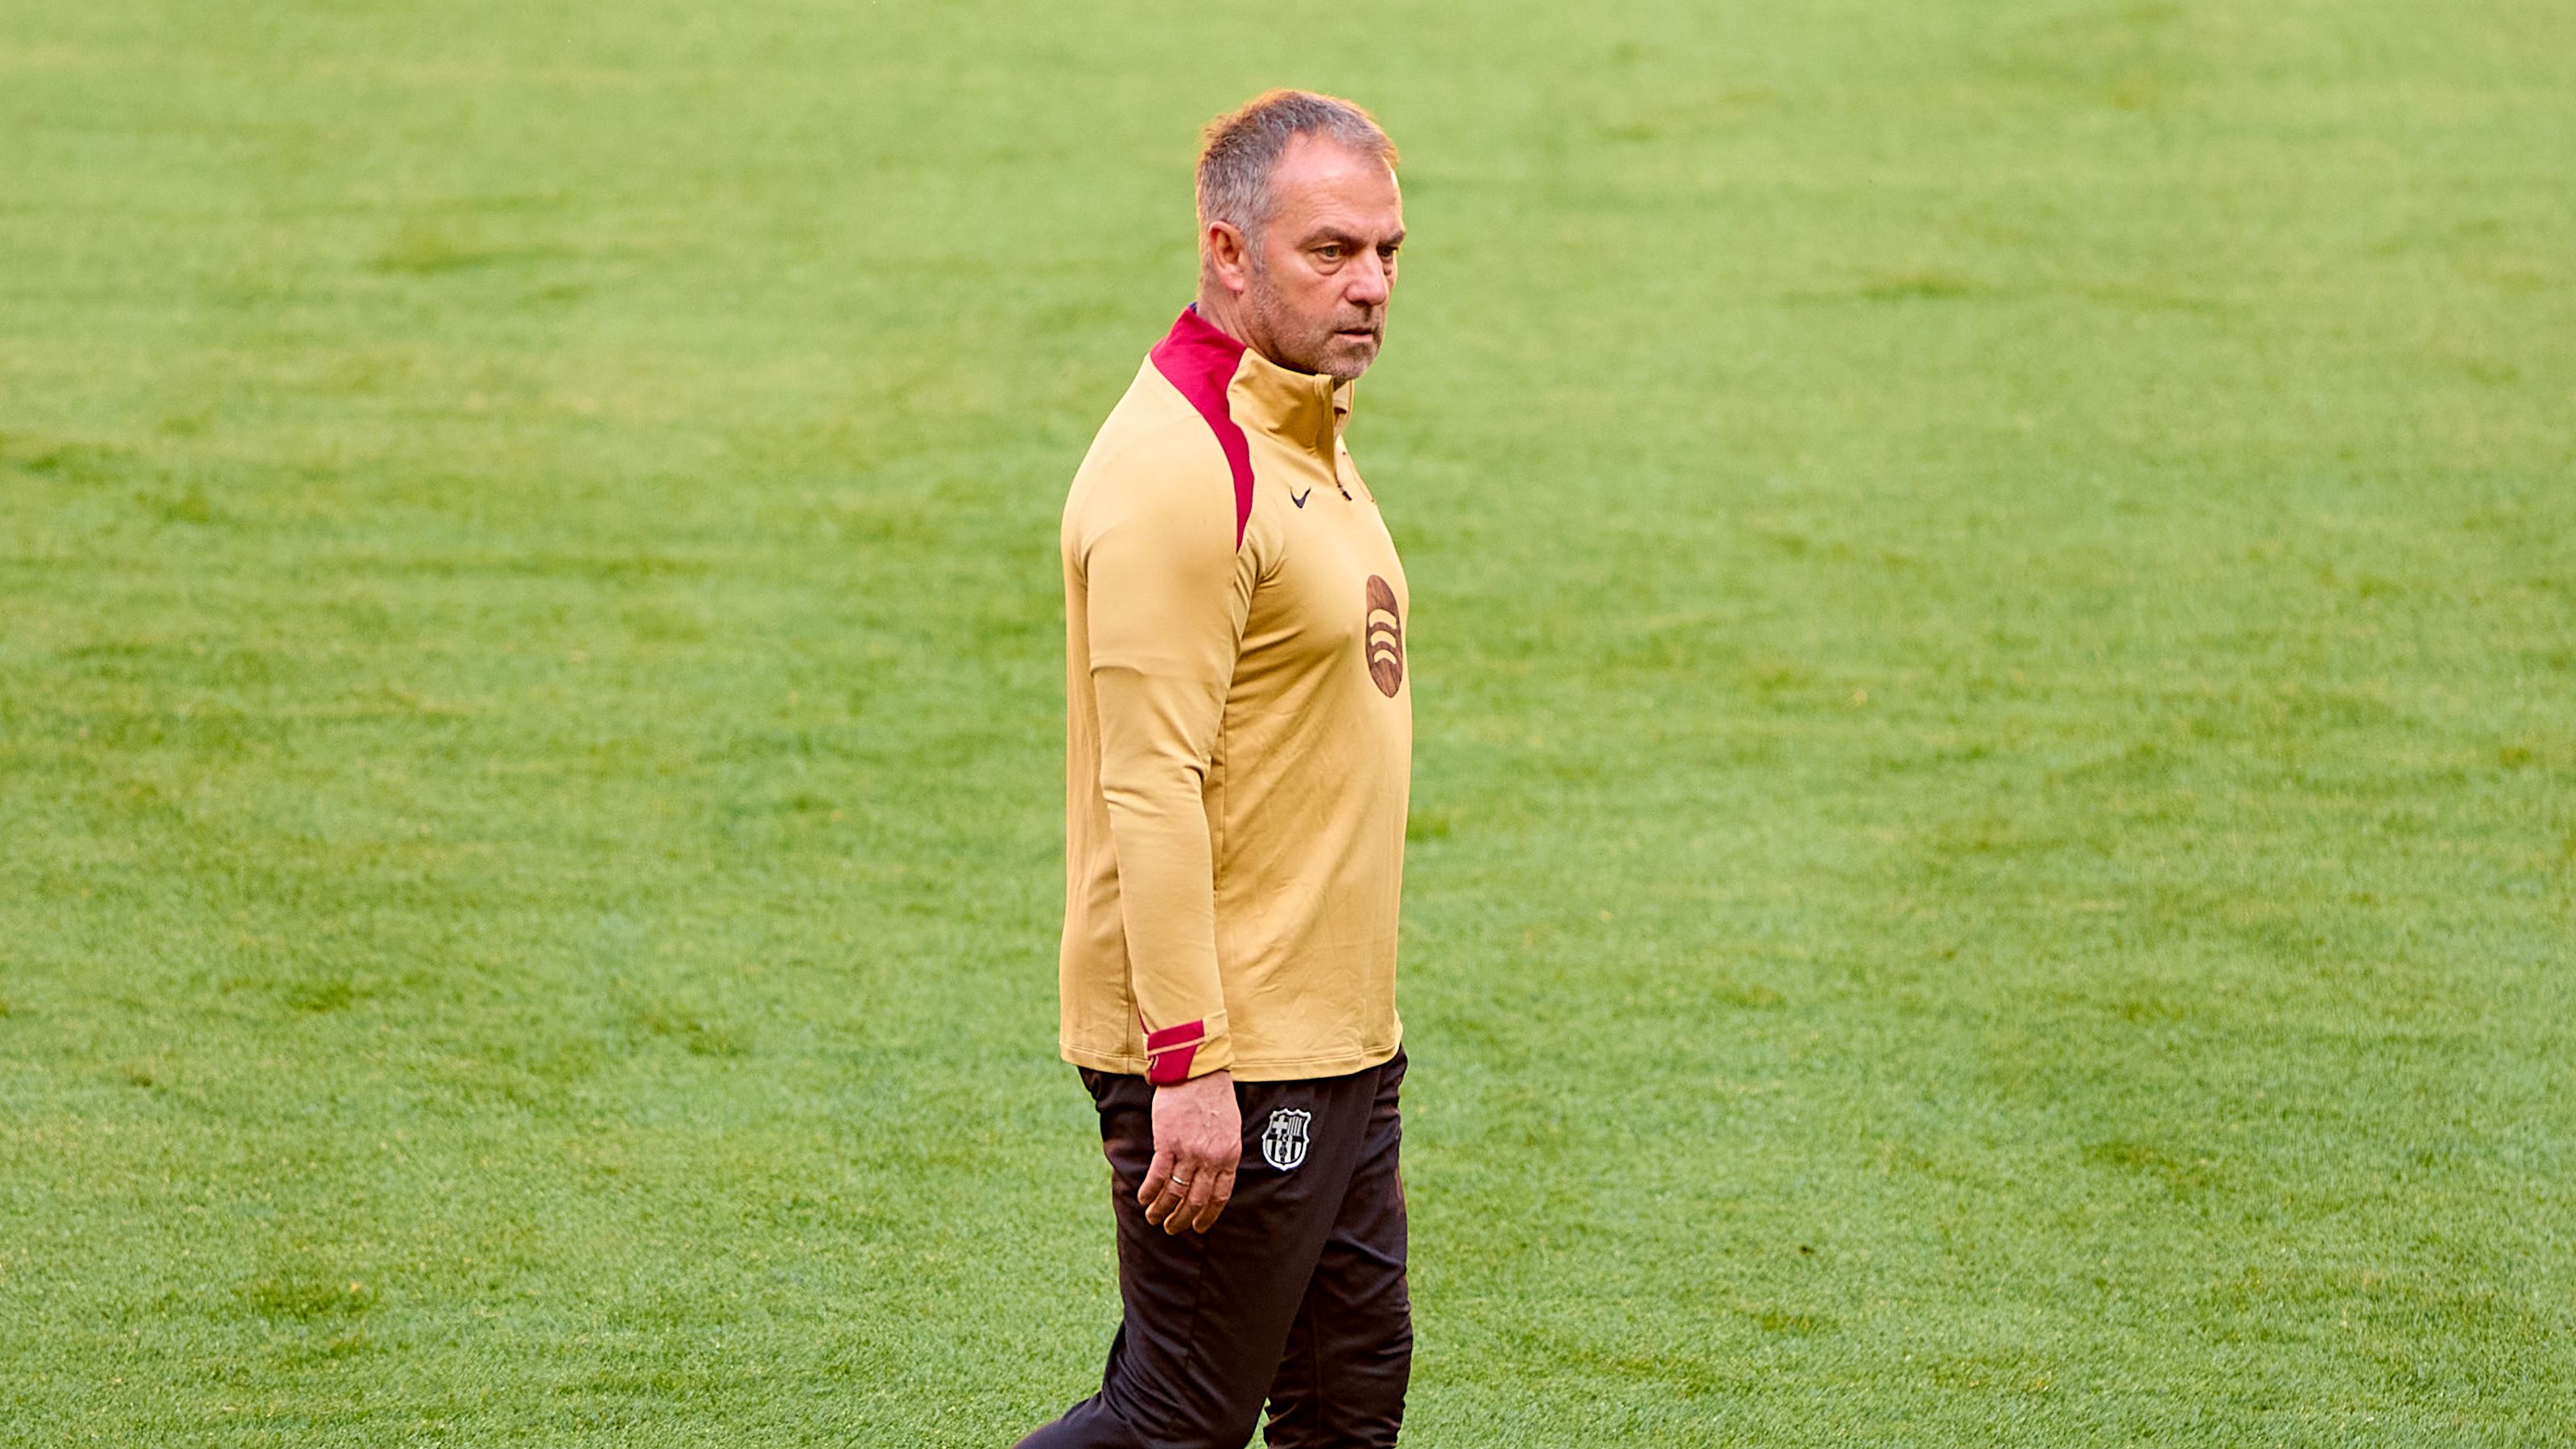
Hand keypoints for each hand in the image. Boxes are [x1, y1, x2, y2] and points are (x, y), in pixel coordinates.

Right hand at [1138, 1069, 1238, 1234]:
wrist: (1198, 1073)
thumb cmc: (1215, 1098)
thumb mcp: (1231, 1130)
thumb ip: (1224, 1155)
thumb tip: (1213, 1177)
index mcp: (1229, 1157)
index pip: (1219, 1197)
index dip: (1207, 1216)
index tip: (1197, 1228)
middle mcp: (1210, 1159)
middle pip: (1195, 1200)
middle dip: (1181, 1220)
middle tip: (1171, 1228)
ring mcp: (1189, 1153)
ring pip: (1174, 1193)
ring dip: (1162, 1210)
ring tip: (1153, 1218)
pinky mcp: (1167, 1143)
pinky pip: (1157, 1177)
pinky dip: (1150, 1192)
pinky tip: (1144, 1199)